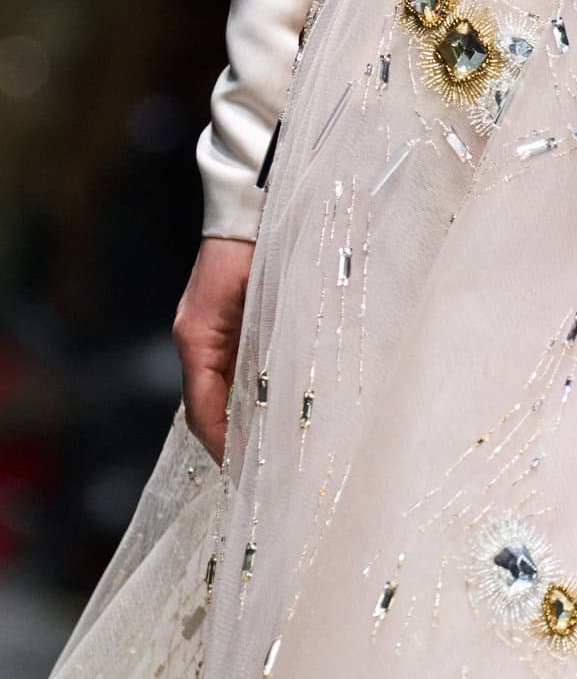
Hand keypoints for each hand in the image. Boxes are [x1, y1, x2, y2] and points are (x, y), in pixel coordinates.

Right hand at [173, 236, 255, 467]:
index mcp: (197, 339)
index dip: (224, 444)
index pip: (202, 411)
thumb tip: (275, 405)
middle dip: (236, 438)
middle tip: (269, 467)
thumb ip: (262, 352)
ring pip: (224, 391)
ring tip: (278, 446)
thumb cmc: (256, 249)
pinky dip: (252, 393)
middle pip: (210, 407)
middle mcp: (196, 341)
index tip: (247, 471)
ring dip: (246, 418)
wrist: (251, 207)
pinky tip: (278, 406)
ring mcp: (209, 333)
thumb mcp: (259, 303)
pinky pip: (233, 370)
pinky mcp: (227, 324)